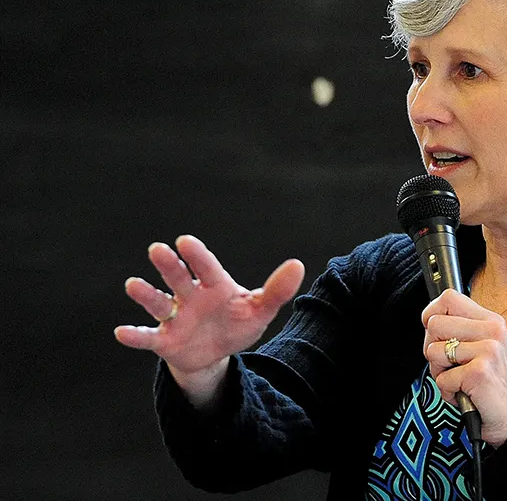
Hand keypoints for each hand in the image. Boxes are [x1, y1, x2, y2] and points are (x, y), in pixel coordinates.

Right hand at [115, 235, 303, 379]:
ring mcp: (174, 317)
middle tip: (158, 249)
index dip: (197, 255)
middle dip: (169, 265)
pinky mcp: (164, 340)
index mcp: (214, 285)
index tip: (185, 241)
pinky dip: (135, 336)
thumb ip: (277, 291)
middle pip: (178, 278)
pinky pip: (148, 337)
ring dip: (146, 294)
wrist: (217, 352)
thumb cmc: (237, 322)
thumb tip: (297, 265)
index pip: (206, 267)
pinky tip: (121, 333)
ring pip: (158, 303)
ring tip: (133, 284)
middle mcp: (190, 296)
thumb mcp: (260, 310)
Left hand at [422, 289, 506, 445]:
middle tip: (452, 366)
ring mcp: (488, 350)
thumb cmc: (488, 385)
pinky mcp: (480, 371)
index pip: (449, 298)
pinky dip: (448, 392)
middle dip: (433, 350)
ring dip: (440, 373)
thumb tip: (428, 318)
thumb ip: (459, 330)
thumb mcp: (479, 348)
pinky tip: (466, 394)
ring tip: (460, 380)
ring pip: (433, 351)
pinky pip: (442, 378)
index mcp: (491, 321)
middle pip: (434, 324)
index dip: (431, 314)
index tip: (435, 333)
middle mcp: (492, 331)